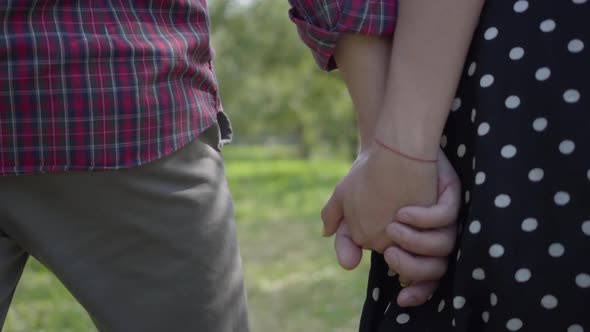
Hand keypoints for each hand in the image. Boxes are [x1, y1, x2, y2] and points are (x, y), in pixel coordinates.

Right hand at [332, 149, 460, 306]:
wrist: (384, 145)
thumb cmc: (367, 177)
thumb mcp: (346, 204)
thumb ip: (343, 234)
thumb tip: (346, 263)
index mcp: (412, 244)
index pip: (422, 278)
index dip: (416, 290)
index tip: (400, 295)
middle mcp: (431, 234)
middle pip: (435, 269)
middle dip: (412, 267)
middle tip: (388, 252)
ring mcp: (440, 216)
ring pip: (443, 245)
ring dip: (417, 242)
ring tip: (394, 226)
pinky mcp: (448, 195)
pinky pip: (446, 216)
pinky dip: (425, 218)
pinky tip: (404, 211)